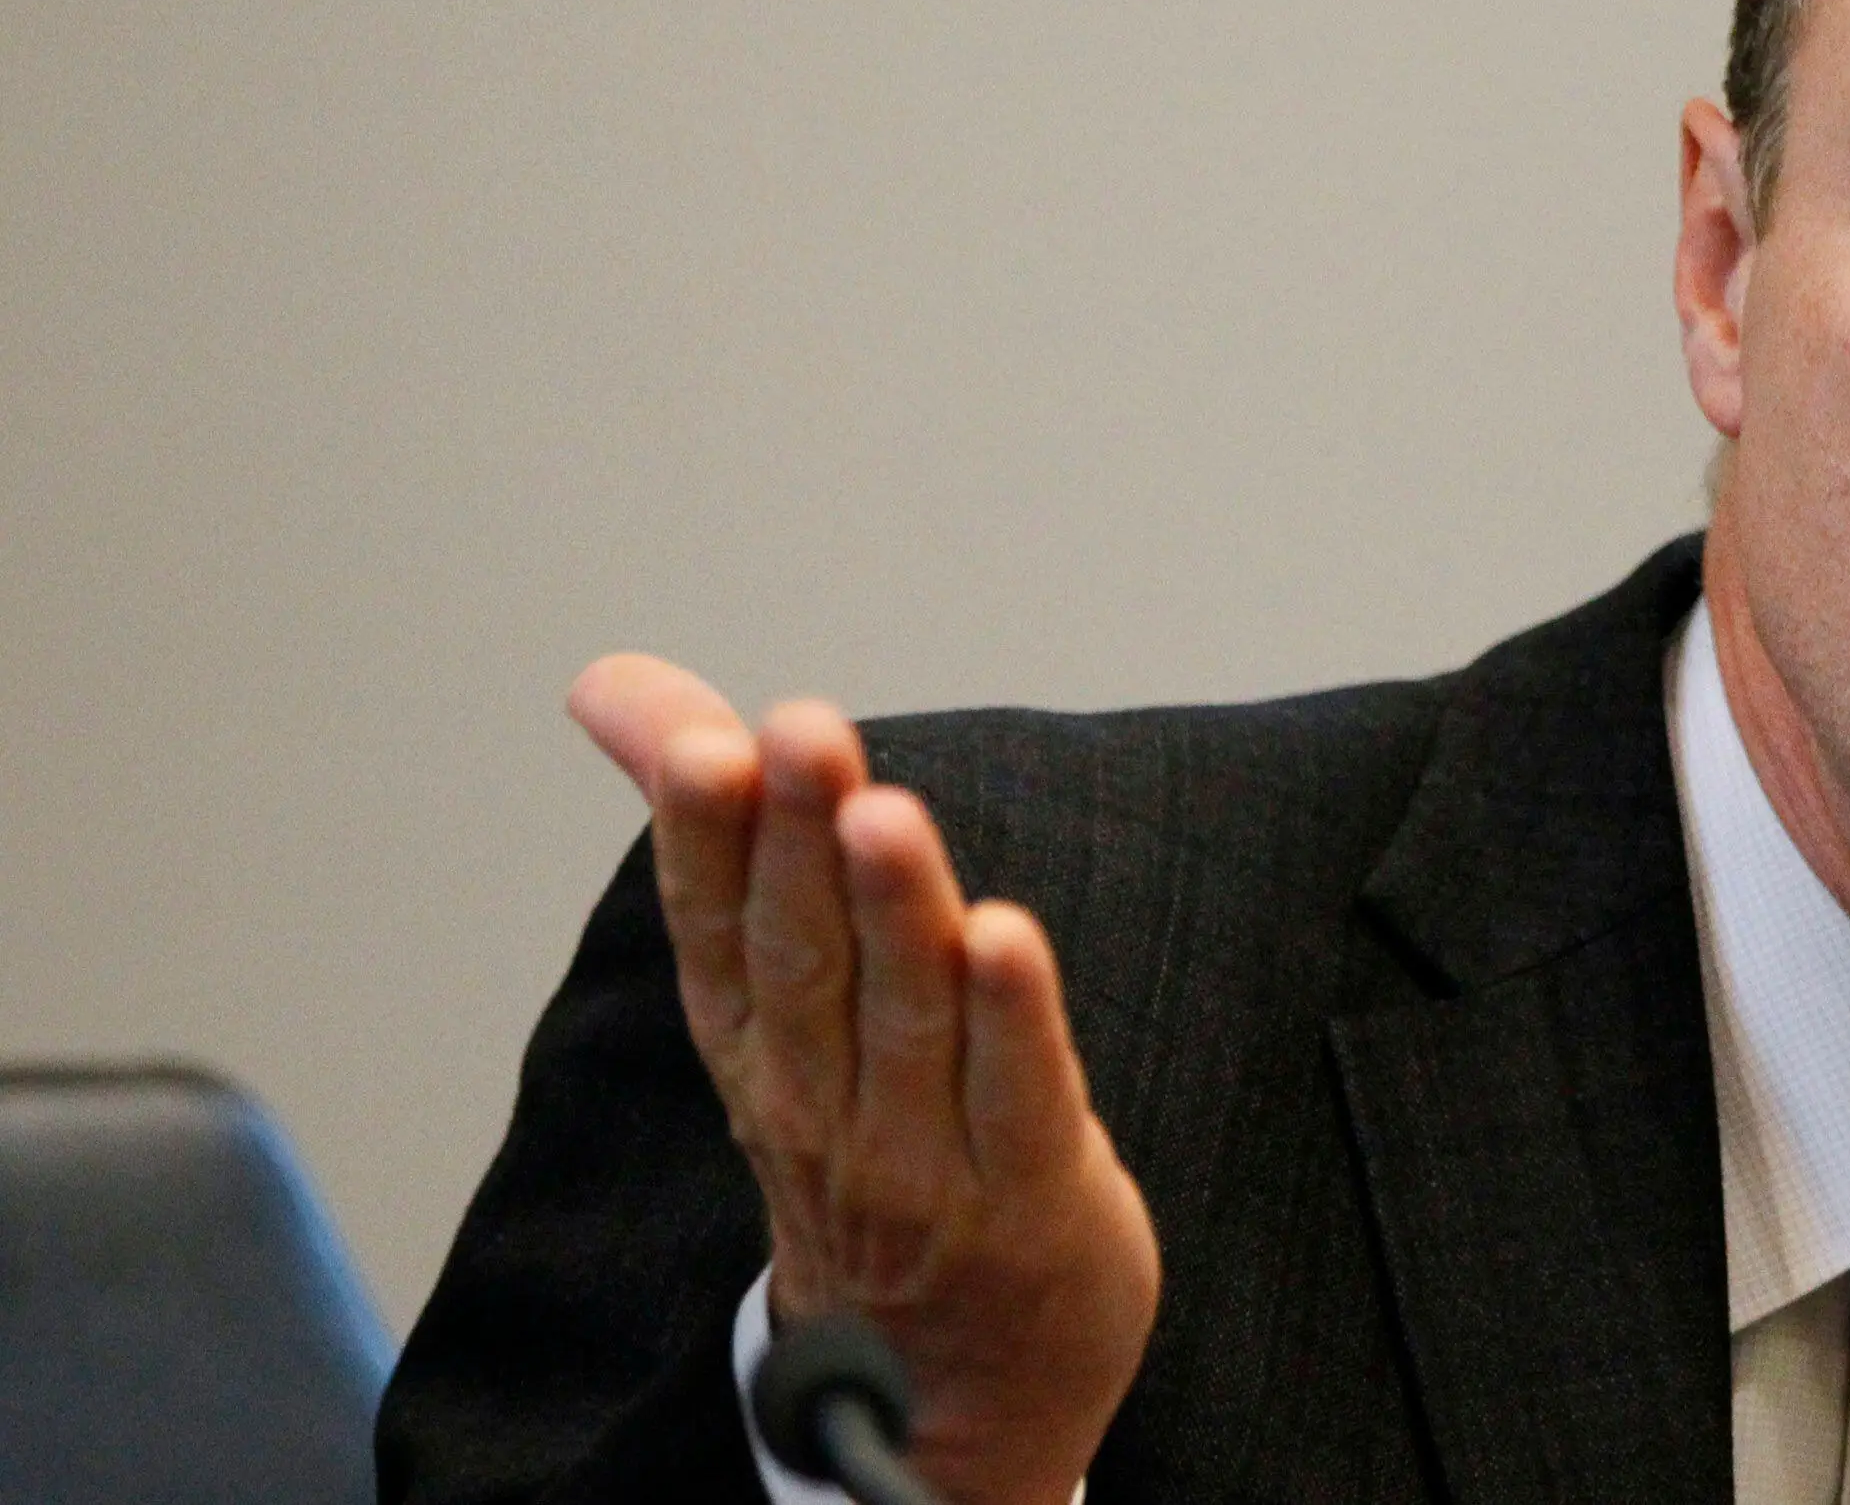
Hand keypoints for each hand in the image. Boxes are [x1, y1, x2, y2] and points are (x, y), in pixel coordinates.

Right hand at [567, 656, 1160, 1504]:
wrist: (945, 1373)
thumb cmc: (864, 1142)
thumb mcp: (771, 993)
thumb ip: (719, 822)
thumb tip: (614, 683)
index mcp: (752, 1040)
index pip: (717, 927)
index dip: (708, 836)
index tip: (707, 743)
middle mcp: (818, 1098)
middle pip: (803, 956)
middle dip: (796, 839)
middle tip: (800, 732)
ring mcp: (919, 1157)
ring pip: (903, 1015)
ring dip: (893, 909)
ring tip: (885, 813)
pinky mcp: (1029, 1194)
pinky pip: (1013, 1094)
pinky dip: (1008, 1018)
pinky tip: (1002, 936)